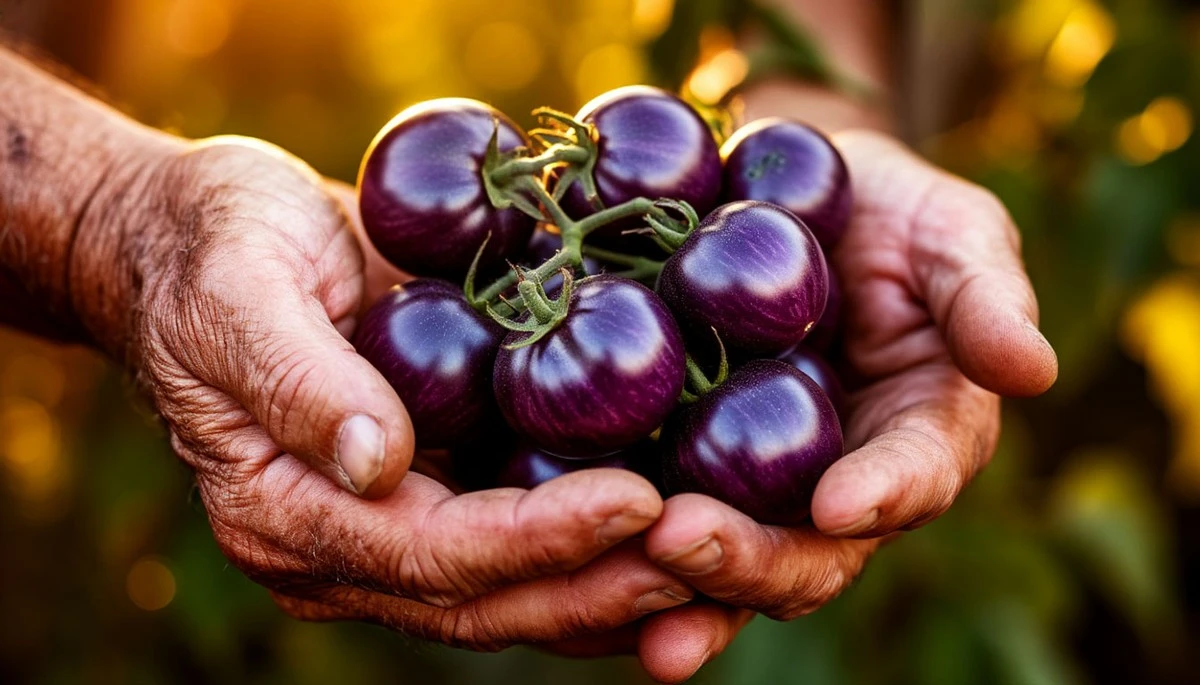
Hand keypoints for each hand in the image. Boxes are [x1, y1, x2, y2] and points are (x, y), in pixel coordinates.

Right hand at [116, 137, 690, 648]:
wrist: (201, 242)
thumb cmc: (213, 250)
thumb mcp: (238, 291)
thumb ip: (297, 378)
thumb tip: (379, 461)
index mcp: (286, 512)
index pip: (432, 552)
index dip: (537, 537)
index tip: (636, 501)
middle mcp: (342, 545)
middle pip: (487, 596)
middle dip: (602, 581)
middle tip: (711, 551)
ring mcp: (389, 527)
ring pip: (516, 592)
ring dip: (617, 584)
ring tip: (719, 556)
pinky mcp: (432, 489)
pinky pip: (521, 543)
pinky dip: (598, 550)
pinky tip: (676, 529)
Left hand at [628, 130, 1058, 681]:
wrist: (787, 195)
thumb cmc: (888, 210)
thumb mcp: (950, 232)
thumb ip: (984, 297)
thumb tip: (1033, 370)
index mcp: (920, 435)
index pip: (915, 478)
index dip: (884, 496)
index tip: (838, 502)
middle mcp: (838, 483)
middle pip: (811, 553)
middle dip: (753, 560)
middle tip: (683, 542)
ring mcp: (758, 485)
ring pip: (732, 560)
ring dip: (684, 587)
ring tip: (629, 598)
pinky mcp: (685, 466)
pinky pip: (656, 522)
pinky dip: (623, 554)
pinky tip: (578, 563)